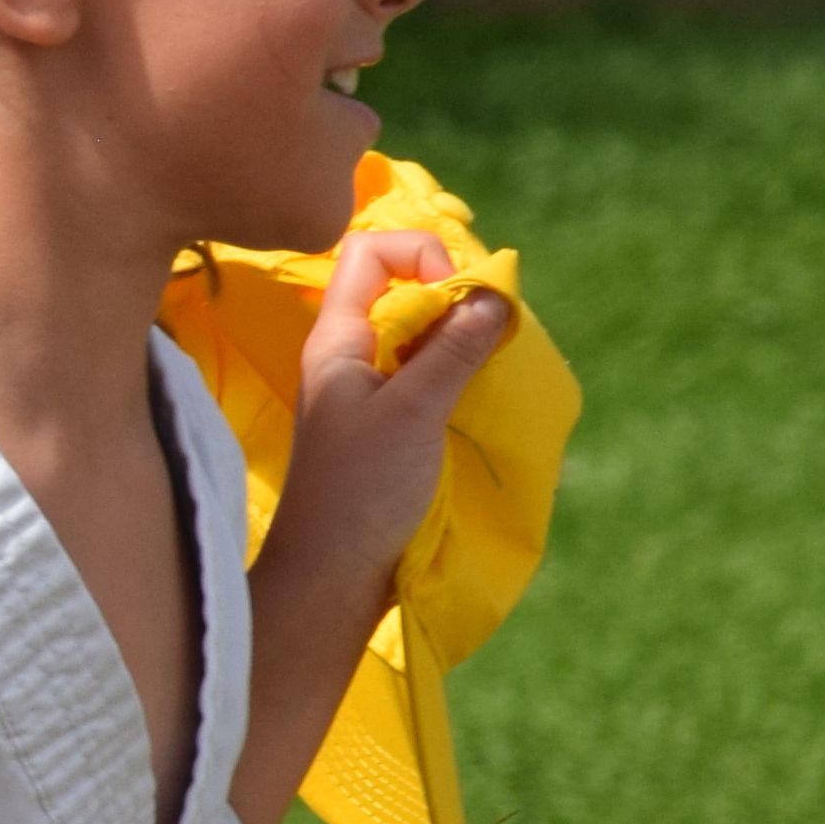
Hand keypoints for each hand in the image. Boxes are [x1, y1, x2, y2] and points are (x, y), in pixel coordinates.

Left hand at [260, 227, 515, 643]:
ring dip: (456, 332)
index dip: (418, 253)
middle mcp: (345, 352)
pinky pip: (420, 368)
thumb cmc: (362, 491)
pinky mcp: (382, 419)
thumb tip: (492, 295)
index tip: (457, 293)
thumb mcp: (415, 412)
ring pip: (414, 328)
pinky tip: (475, 387)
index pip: (367, 250)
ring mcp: (363, 386)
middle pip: (396, 283)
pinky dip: (452, 365)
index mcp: (335, 338)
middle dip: (449, 290)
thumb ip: (451, 351)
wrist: (332, 573)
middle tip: (486, 326)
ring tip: (487, 357)